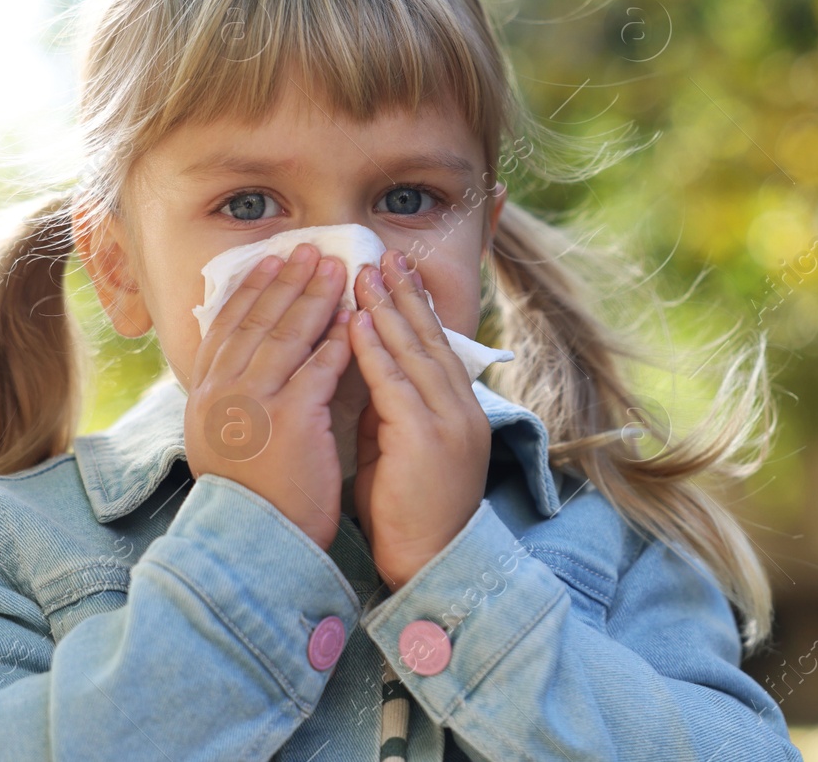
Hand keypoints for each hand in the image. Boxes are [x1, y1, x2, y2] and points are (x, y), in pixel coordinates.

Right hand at [184, 242, 353, 550]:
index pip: (227, 327)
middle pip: (257, 320)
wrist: (252, 541)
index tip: (270, 262)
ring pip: (288, 334)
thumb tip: (243, 360)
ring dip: (315, 296)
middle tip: (309, 250)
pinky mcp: (292, 417)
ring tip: (336, 268)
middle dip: (286, 280)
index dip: (251, 290)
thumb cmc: (247, 496)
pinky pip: (320, 366)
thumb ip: (230, 397)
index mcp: (204, 394)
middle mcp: (223, 391)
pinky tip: (354, 317)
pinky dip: (338, 339)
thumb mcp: (223, 439)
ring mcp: (255, 401)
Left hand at [349, 248, 491, 591]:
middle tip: (382, 253)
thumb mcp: (397, 446)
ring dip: (388, 308)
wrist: (430, 563)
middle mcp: (459, 408)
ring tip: (366, 272)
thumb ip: (385, 407)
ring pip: (415, 351)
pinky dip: (375, 349)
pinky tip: (357, 321)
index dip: (414, 305)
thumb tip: (359, 367)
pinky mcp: (427, 439)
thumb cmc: (408, 510)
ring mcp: (448, 421)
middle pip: (429, 337)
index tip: (393, 270)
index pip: (434, 344)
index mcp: (456, 409)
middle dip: (404, 293)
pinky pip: (396, 384)